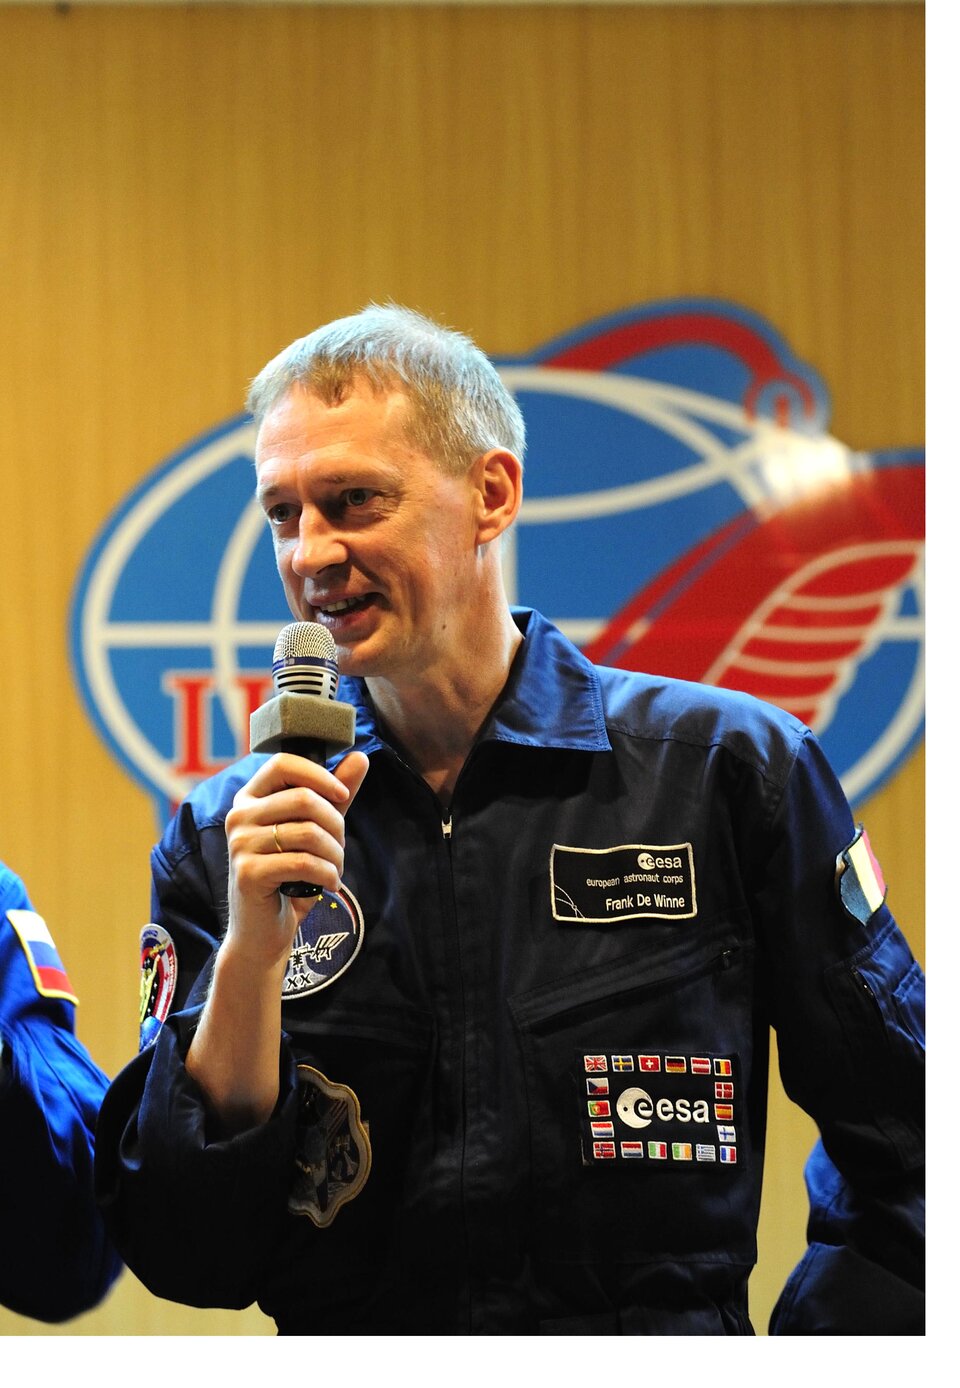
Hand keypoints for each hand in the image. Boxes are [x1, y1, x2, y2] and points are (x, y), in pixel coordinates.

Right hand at [223, 750, 368, 974]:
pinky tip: (328, 884)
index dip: (318, 775)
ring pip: (308, 832)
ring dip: (335, 854)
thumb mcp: (315, 831)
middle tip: (339, 849)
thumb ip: (335, 796)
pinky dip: (327, 874)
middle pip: (304, 799)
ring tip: (335, 870)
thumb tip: (361, 757)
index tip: (342, 795)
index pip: (283, 763)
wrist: (263, 931)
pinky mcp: (248, 873)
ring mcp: (240, 844)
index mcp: (250, 798)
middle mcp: (239, 816)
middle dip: (335, 825)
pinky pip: (303, 862)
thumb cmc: (290, 877)